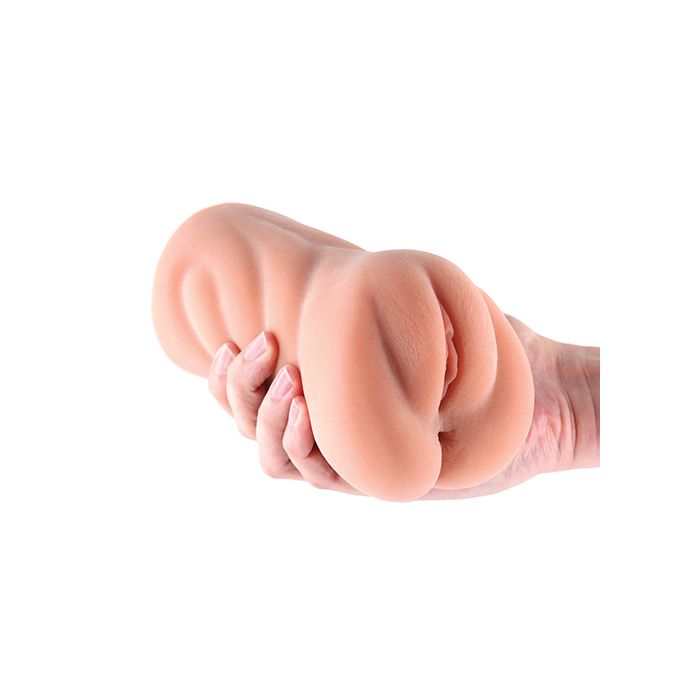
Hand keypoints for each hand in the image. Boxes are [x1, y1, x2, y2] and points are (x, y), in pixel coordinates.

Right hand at [208, 319, 599, 498]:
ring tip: (289, 380)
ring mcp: (349, 456)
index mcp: (330, 388)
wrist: (543, 391)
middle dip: (237, 390)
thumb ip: (382, 296)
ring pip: (274, 457)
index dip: (230, 374)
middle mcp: (330, 425)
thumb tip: (334, 267)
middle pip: (252, 424)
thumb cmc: (488, 347)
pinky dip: (299, 444)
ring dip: (265, 418)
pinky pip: (317, 474)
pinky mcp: (375, 478)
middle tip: (257, 347)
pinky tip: (306, 410)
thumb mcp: (427, 308)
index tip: (237, 338)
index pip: (256, 389)